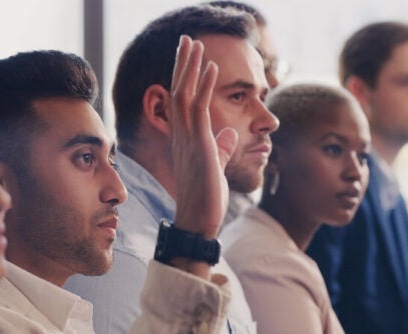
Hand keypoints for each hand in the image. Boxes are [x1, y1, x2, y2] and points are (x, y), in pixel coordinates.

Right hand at [170, 35, 236, 240]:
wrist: (198, 220)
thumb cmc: (207, 199)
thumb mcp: (216, 168)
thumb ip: (221, 149)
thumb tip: (228, 135)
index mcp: (185, 140)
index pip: (182, 101)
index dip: (185, 77)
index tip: (190, 57)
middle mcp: (181, 135)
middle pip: (178, 90)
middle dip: (183, 63)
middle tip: (186, 39)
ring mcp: (187, 139)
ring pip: (184, 93)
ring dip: (190, 66)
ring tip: (195, 43)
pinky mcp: (198, 144)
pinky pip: (197, 108)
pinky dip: (204, 85)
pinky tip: (211, 67)